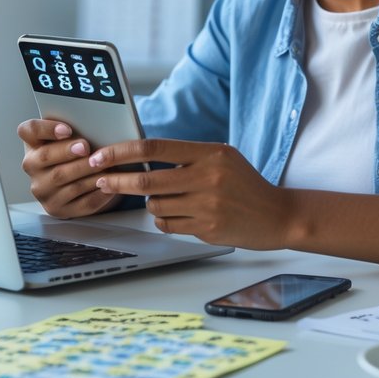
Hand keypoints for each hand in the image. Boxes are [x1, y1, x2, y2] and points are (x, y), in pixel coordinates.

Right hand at [17, 119, 121, 218]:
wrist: (80, 181)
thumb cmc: (76, 153)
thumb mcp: (71, 137)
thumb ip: (75, 127)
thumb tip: (92, 121)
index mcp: (33, 143)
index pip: (28, 130)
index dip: (46, 128)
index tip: (67, 129)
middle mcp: (32, 167)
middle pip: (44, 157)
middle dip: (67, 151)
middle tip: (85, 147)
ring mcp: (43, 190)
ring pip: (63, 181)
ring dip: (85, 172)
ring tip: (103, 165)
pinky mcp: (57, 209)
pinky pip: (79, 202)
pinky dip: (96, 193)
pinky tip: (107, 185)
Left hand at [89, 139, 292, 249]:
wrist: (277, 215)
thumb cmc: (245, 184)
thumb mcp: (221, 157)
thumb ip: (187, 156)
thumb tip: (141, 156)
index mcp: (209, 154)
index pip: (154, 148)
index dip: (122, 152)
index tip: (102, 157)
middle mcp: (207, 177)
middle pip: (147, 180)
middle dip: (117, 181)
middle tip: (101, 180)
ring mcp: (207, 205)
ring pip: (155, 205)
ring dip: (150, 203)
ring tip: (168, 199)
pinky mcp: (207, 229)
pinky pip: (168, 225)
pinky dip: (164, 220)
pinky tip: (177, 215)